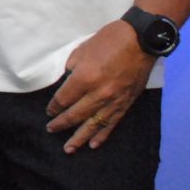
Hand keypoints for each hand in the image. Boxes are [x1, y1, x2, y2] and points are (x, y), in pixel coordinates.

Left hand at [45, 20, 156, 152]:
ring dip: (79, 137)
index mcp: (85, 78)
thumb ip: (71, 68)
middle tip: (51, 129)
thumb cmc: (109, 41)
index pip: (64, 99)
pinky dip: (102, 135)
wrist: (141, 40)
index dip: (54, 106)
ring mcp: (114, 101)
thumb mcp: (81, 50)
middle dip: (61, 123)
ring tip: (68, 148)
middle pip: (76, 114)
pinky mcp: (126, 103)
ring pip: (94, 124)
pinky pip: (112, 123)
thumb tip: (65, 81)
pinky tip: (93, 144)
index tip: (49, 111)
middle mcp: (99, 93)